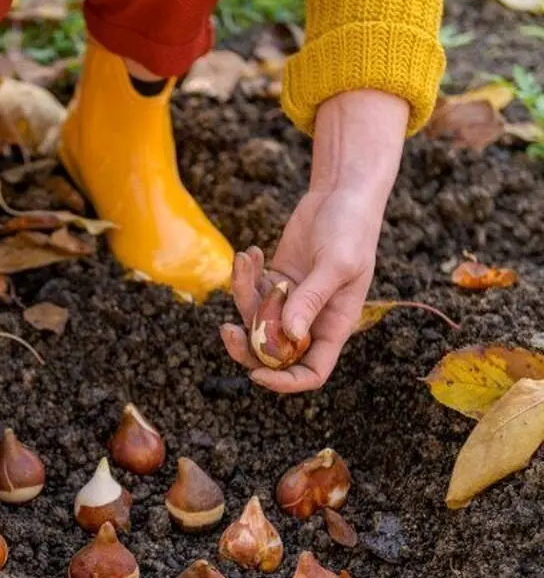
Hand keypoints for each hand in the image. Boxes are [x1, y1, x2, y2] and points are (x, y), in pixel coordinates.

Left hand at [220, 89, 409, 392]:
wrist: (341, 195)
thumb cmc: (351, 229)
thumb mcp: (336, 263)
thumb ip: (312, 299)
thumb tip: (289, 334)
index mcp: (333, 327)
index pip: (310, 372)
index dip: (285, 382)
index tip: (257, 375)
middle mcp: (310, 321)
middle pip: (273, 354)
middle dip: (246, 347)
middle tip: (227, 330)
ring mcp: (289, 302)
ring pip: (254, 320)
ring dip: (242, 295)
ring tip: (247, 260)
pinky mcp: (274, 282)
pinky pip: (250, 292)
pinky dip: (244, 276)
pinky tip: (250, 253)